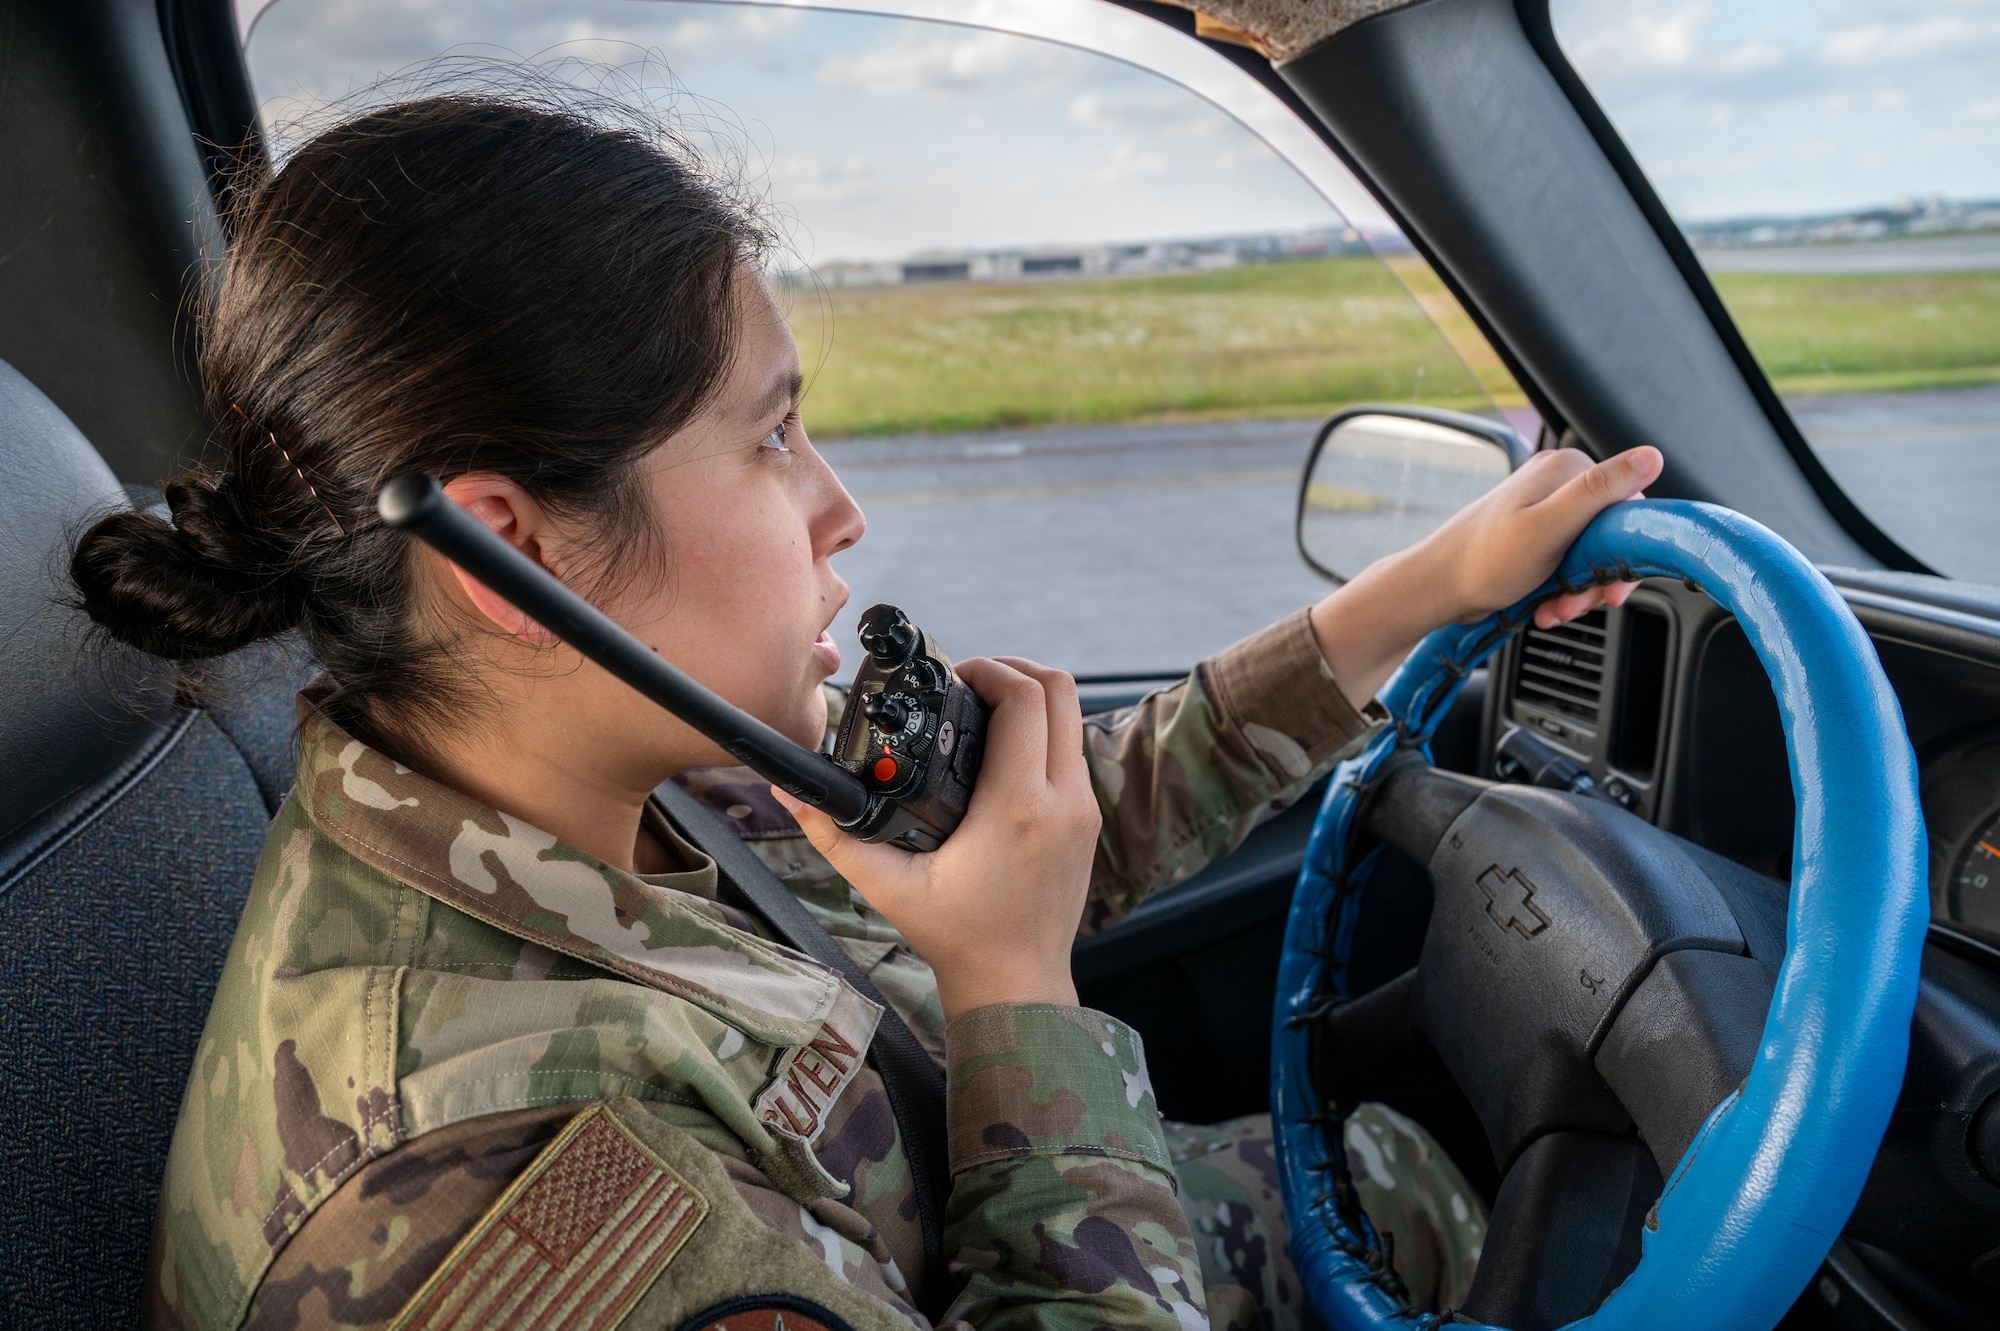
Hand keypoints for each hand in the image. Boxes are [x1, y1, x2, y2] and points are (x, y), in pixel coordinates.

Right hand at [772, 656, 1099, 1021]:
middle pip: (1060, 690)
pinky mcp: (1088, 819)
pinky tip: (1002, 748)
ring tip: (982, 709)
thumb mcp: (888, 885)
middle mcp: (1063, 801)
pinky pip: (1072, 749)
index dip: (989, 669)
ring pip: (1073, 716)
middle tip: (970, 682)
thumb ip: (837, 834)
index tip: (954, 676)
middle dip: (1014, 669)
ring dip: (1032, 698)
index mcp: (1017, 807)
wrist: (1017, 984)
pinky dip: (1043, 731)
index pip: (1026, 700)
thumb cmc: (956, 937)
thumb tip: (791, 790)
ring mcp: (1084, 809)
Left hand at [1427, 445, 1665, 629]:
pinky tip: (1546, 605)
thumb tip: (1652, 455)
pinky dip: (1563, 589)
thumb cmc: (1484, 561)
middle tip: (1580, 603)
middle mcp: (1557, 483)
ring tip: (1557, 609)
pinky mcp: (1535, 534)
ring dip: (1580, 590)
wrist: (1436, 589)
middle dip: (1599, 577)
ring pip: (1591, 553)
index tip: (1614, 586)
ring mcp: (1544, 508)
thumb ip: (1600, 492)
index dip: (1629, 550)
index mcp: (1567, 469)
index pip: (1630, 504)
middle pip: (1611, 533)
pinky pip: (1569, 562)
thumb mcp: (1550, 527)